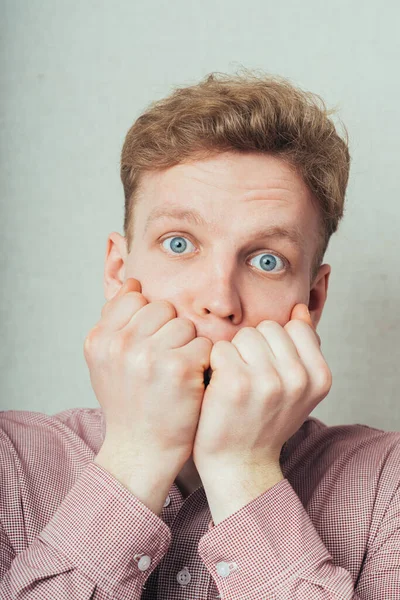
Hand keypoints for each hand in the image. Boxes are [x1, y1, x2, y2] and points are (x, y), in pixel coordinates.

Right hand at [83, 278, 211, 469]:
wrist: (142, 450)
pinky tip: (191, 382)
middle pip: (163, 308)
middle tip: (165, 361)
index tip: (149, 342)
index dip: (149, 318)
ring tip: (176, 373)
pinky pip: (203, 343)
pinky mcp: (179, 369)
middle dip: (170, 330)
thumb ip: (115, 321)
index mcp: (99, 339)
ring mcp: (149, 356)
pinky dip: (203, 362)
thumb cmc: (128, 403)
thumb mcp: (107, 362)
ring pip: (185, 324)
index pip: (134, 297)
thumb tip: (134, 283)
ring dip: (188, 346)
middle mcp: (120, 344)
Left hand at [192, 304, 330, 474]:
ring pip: (244, 335)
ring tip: (236, 383)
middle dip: (253, 347)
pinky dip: (215, 365)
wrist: (240, 465)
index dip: (275, 345)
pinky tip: (218, 388)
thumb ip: (303, 348)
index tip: (268, 371)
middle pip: (267, 327)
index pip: (294, 326)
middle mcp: (298, 378)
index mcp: (319, 377)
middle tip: (250, 380)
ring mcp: (268, 380)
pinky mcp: (236, 383)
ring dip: (234, 354)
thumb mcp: (297, 389)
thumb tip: (299, 309)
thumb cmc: (265, 422)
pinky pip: (221, 348)